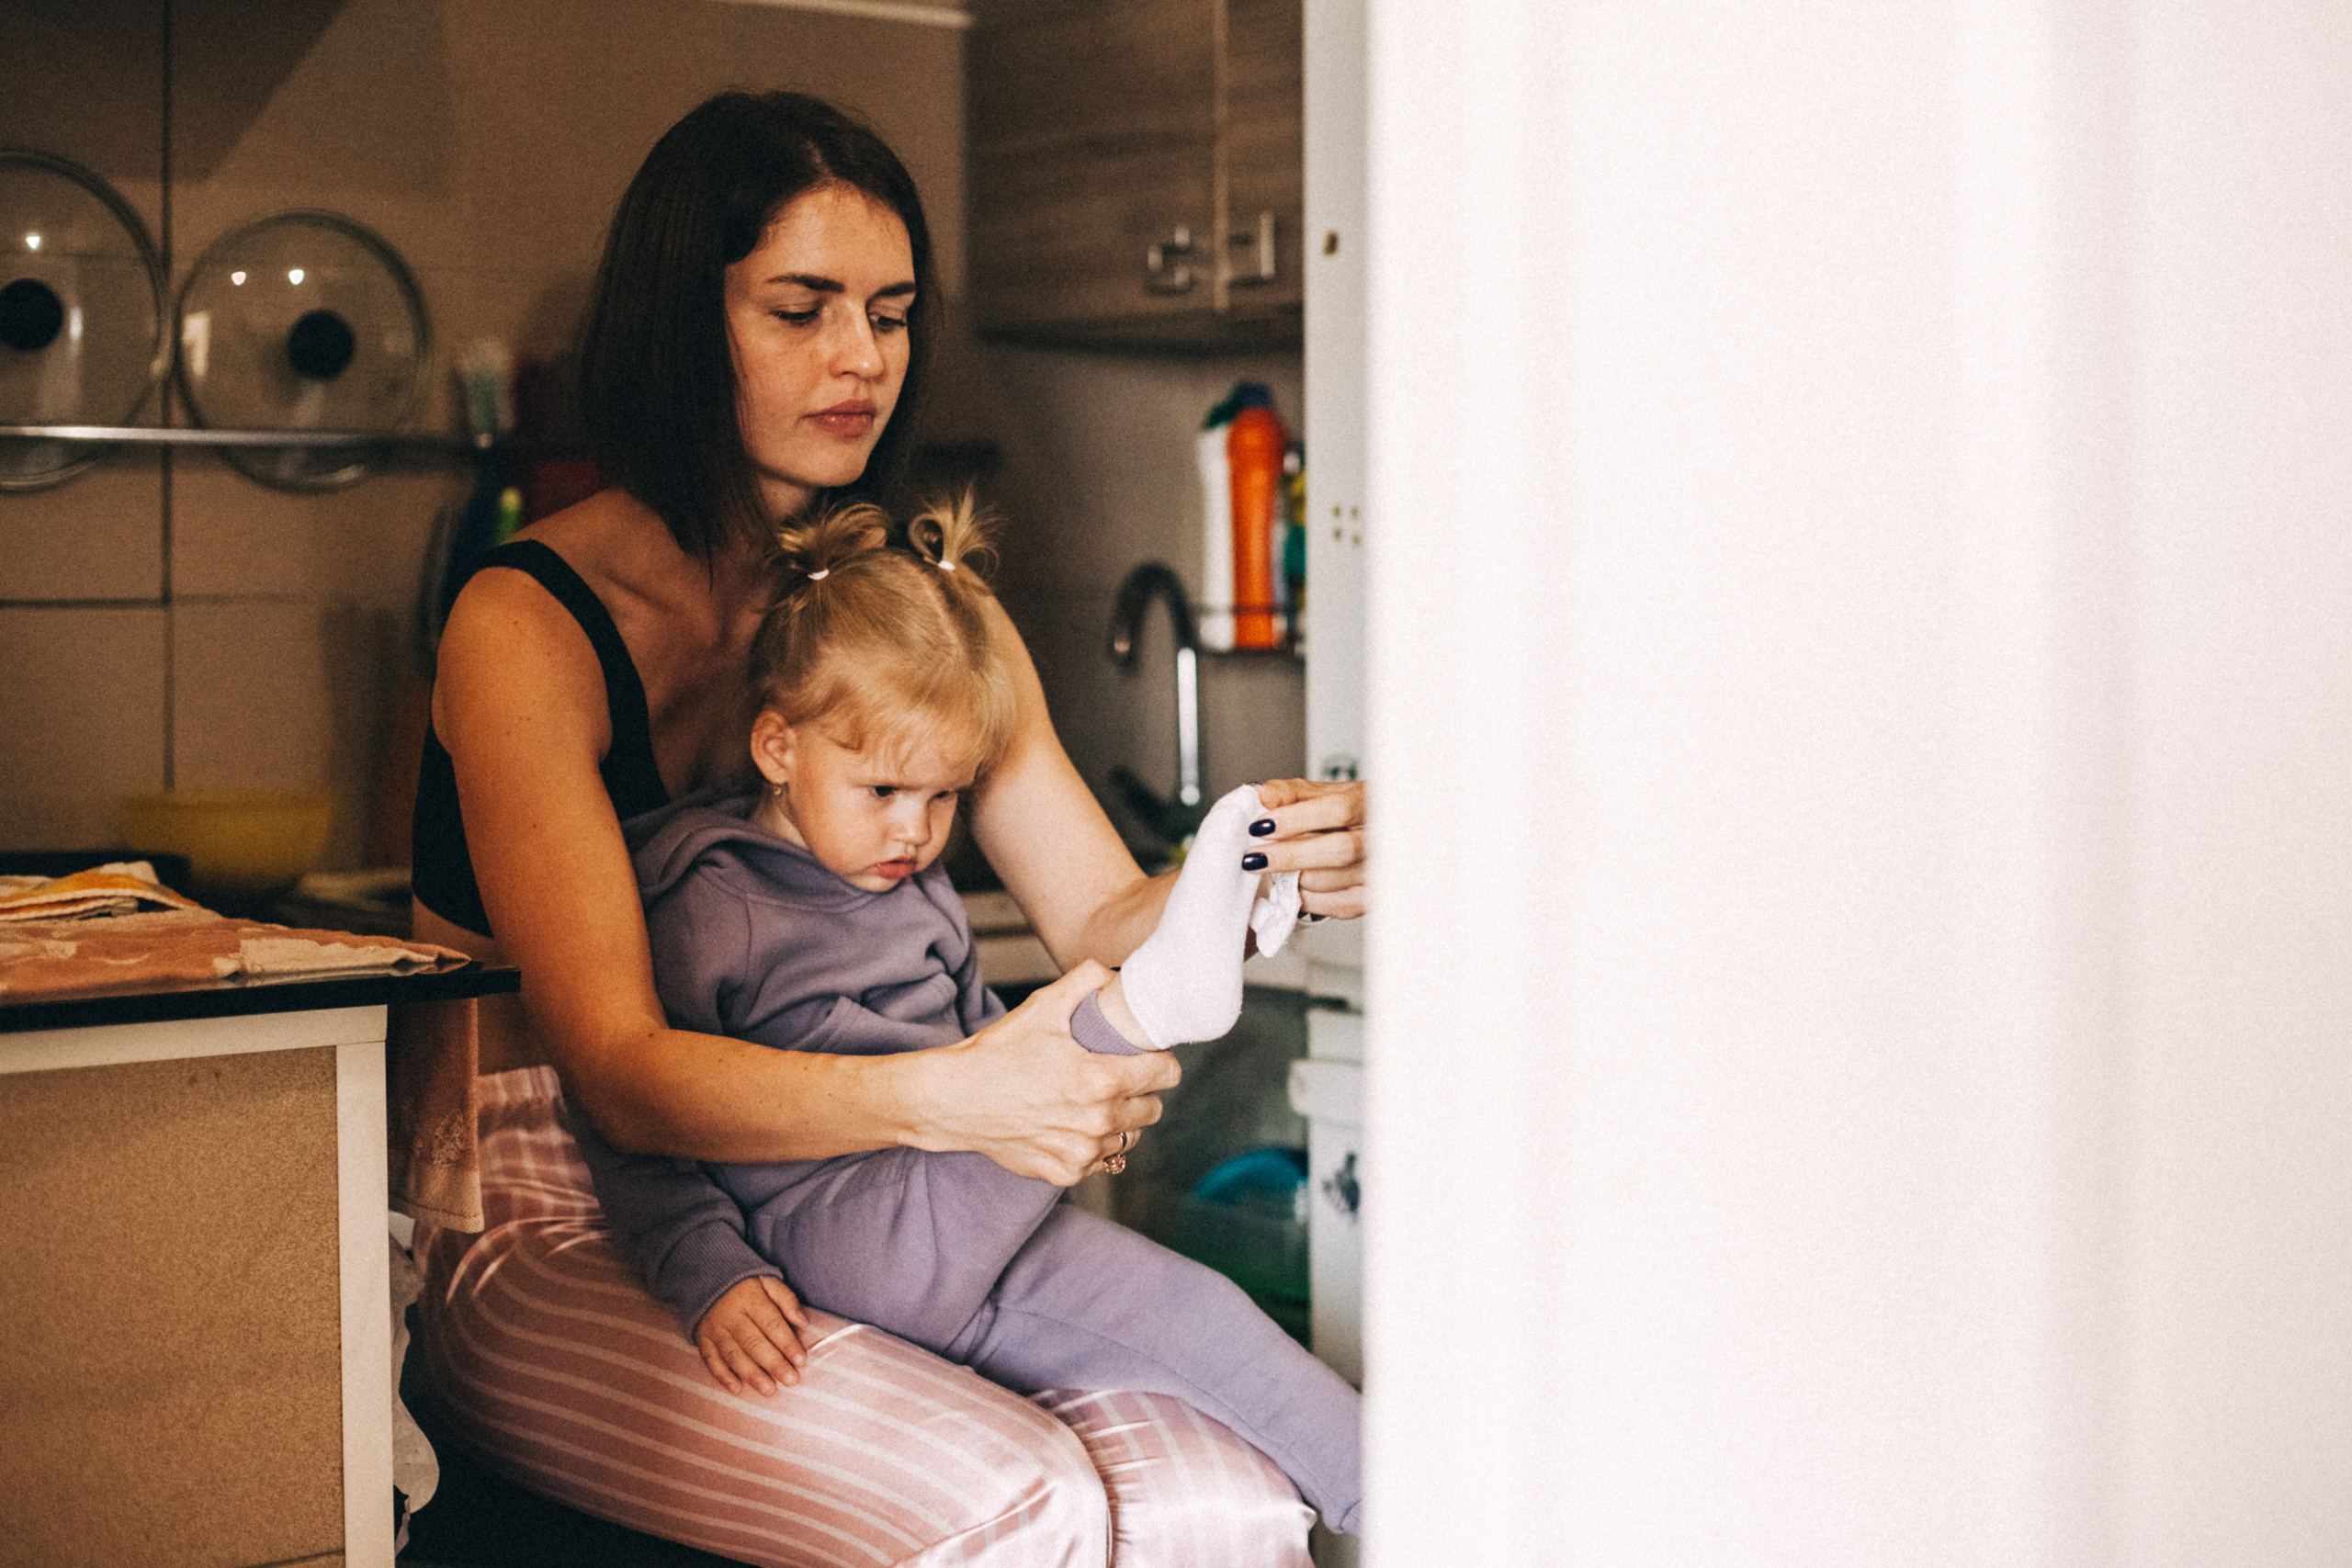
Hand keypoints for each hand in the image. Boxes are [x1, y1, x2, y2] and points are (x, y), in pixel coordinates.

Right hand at [695, 1275, 810, 1396]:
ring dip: (752, 1375)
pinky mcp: (703, 1340)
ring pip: (734, 1355)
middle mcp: (731, 1315)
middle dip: (773, 1364)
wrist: (708, 1280)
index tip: (801, 1361)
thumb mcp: (769, 1282)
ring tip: (769, 1390)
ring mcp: (715, 1329)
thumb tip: (802, 1322)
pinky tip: (737, 1389)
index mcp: (750, 1299)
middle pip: (754, 1343)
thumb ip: (786, 1300)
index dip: (787, 1343)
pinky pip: (711, 1360)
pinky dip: (723, 1376)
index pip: (771, 1323)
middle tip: (790, 1380)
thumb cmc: (747, 1287)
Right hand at [900, 961, 1176, 1185]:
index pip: (1166, 1075)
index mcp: (1100, 1079)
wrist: (954, 1100)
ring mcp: (1081, 1151)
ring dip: (1120, 1120)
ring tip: (1093, 1101)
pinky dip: (1093, 1144)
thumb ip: (1086, 981)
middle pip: (1153, 1109)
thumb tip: (1115, 973)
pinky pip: (1101, 1160)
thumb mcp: (1041, 1007)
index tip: (1147, 1056)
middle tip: (1118, 1077)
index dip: (1160, 1060)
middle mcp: (1096, 1121)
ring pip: (1130, 1136)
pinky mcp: (1064, 1172)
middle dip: (1141, 1091)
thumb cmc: (997, 1053)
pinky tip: (1072, 1124)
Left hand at [1248, 778, 1365, 919]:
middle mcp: (1380, 837)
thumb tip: (1261, 796)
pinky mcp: (1369, 899)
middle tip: (1255, 858)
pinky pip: (1333, 905)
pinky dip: (1305, 898)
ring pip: (1331, 881)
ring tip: (1271, 871)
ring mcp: (1378, 871)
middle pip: (1338, 851)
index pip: (1336, 810)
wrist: (1378, 835)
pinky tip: (1292, 886)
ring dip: (1293, 879)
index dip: (1295, 820)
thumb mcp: (1322, 793)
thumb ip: (1289, 793)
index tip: (1261, 827)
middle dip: (1289, 856)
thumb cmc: (1347, 813)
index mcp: (1368, 802)